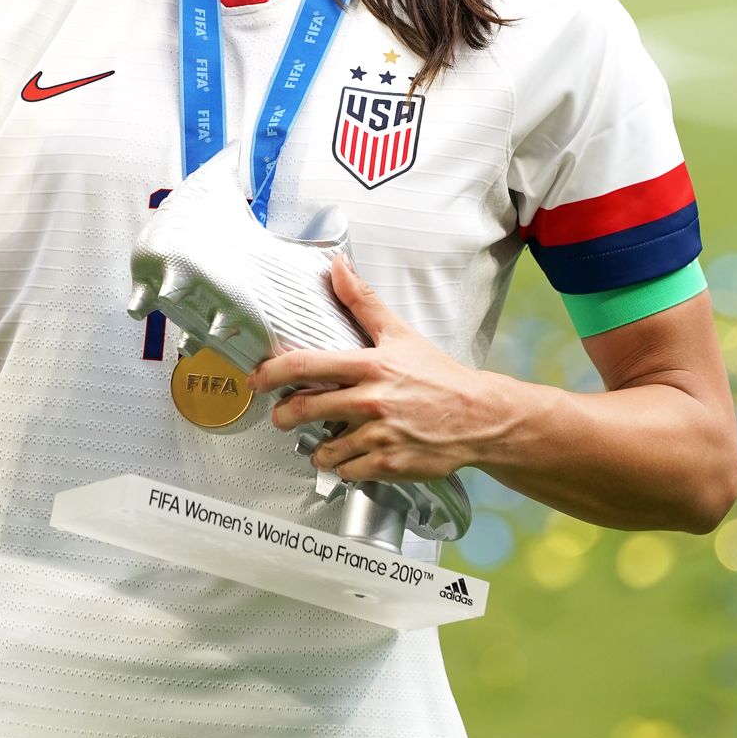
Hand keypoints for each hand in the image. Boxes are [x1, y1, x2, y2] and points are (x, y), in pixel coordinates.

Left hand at [246, 256, 488, 483]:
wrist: (479, 417)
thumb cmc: (439, 376)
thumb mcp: (399, 334)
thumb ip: (363, 302)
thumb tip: (338, 266)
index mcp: (369, 366)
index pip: (305, 365)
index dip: (270, 373)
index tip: (257, 379)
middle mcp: (370, 400)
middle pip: (303, 410)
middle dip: (284, 416)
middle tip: (282, 416)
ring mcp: (379, 435)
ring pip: (323, 449)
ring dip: (318, 447)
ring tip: (327, 439)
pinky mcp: (389, 464)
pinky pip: (347, 471)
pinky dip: (345, 466)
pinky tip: (353, 455)